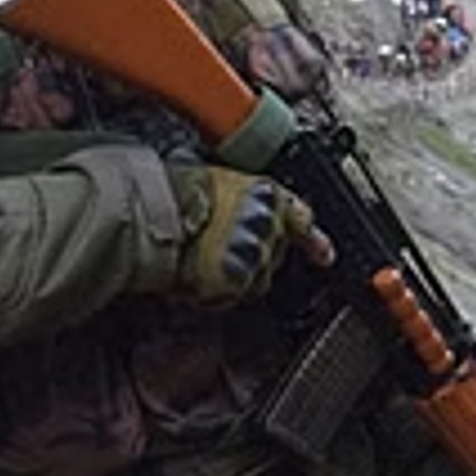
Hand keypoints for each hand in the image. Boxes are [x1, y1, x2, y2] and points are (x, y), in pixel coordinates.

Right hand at [169, 166, 330, 303]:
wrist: (151, 212)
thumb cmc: (172, 193)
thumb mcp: (220, 183)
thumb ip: (248, 201)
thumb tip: (250, 212)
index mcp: (266, 193)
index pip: (301, 219)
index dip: (312, 239)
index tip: (324, 255)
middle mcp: (269, 222)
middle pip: (275, 252)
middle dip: (254, 256)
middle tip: (218, 249)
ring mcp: (256, 252)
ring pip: (258, 277)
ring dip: (237, 275)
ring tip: (202, 258)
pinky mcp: (238, 278)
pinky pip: (236, 293)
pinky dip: (220, 290)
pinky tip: (199, 275)